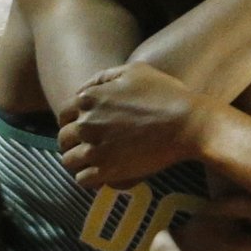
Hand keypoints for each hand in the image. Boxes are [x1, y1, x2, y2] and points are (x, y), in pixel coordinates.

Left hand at [58, 63, 201, 187]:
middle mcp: (87, 124)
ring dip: (77, 161)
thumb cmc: (166, 95)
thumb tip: (85, 88)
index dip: (71, 120)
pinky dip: (88, 178)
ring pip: (69, 160)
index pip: (64, 113)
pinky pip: (82, 179)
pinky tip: (99, 175)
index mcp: (89, 99)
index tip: (81, 126)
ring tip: (90, 162)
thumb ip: (105, 76)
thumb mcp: (136, 70)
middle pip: (63, 138)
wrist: (187, 125)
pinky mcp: (107, 170)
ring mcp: (95, 148)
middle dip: (71, 142)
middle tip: (86, 146)